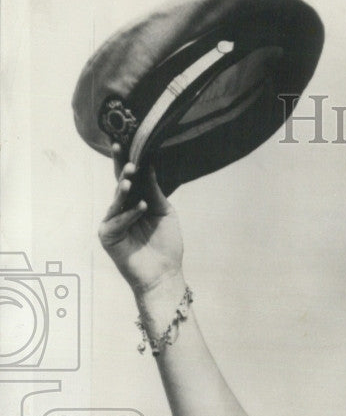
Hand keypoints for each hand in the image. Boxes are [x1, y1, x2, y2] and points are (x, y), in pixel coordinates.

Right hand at [98, 144, 183, 293]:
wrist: (165, 273)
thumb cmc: (166, 244)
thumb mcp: (164, 212)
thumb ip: (155, 192)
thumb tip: (149, 166)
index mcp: (136, 202)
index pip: (130, 178)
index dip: (128, 161)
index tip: (126, 142)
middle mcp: (122, 209)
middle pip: (120, 184)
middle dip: (121, 168)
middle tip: (122, 150)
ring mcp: (113, 222)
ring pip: (116, 201)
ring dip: (124, 188)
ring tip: (131, 179)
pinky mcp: (108, 235)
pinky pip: (117, 221)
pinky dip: (130, 214)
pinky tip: (141, 208)